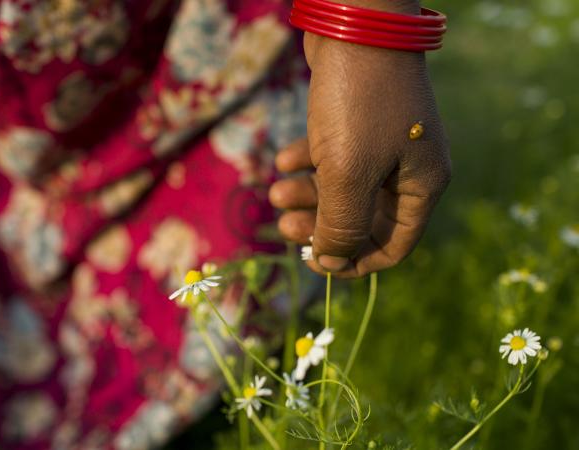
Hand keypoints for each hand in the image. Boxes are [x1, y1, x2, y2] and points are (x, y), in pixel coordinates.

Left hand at [270, 9, 450, 277]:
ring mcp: (382, 142)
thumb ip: (342, 225)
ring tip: (274, 191)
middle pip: (362, 217)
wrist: (354, 24)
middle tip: (284, 226)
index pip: (395, 244)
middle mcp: (407, 166)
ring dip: (306, 195)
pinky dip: (307, 162)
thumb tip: (333, 263)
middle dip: (320, 224)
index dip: (355, 261)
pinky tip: (285, 159)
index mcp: (422, 185)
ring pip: (342, 187)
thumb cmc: (358, 103)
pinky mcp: (358, 120)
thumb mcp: (349, 173)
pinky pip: (333, 156)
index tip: (315, 262)